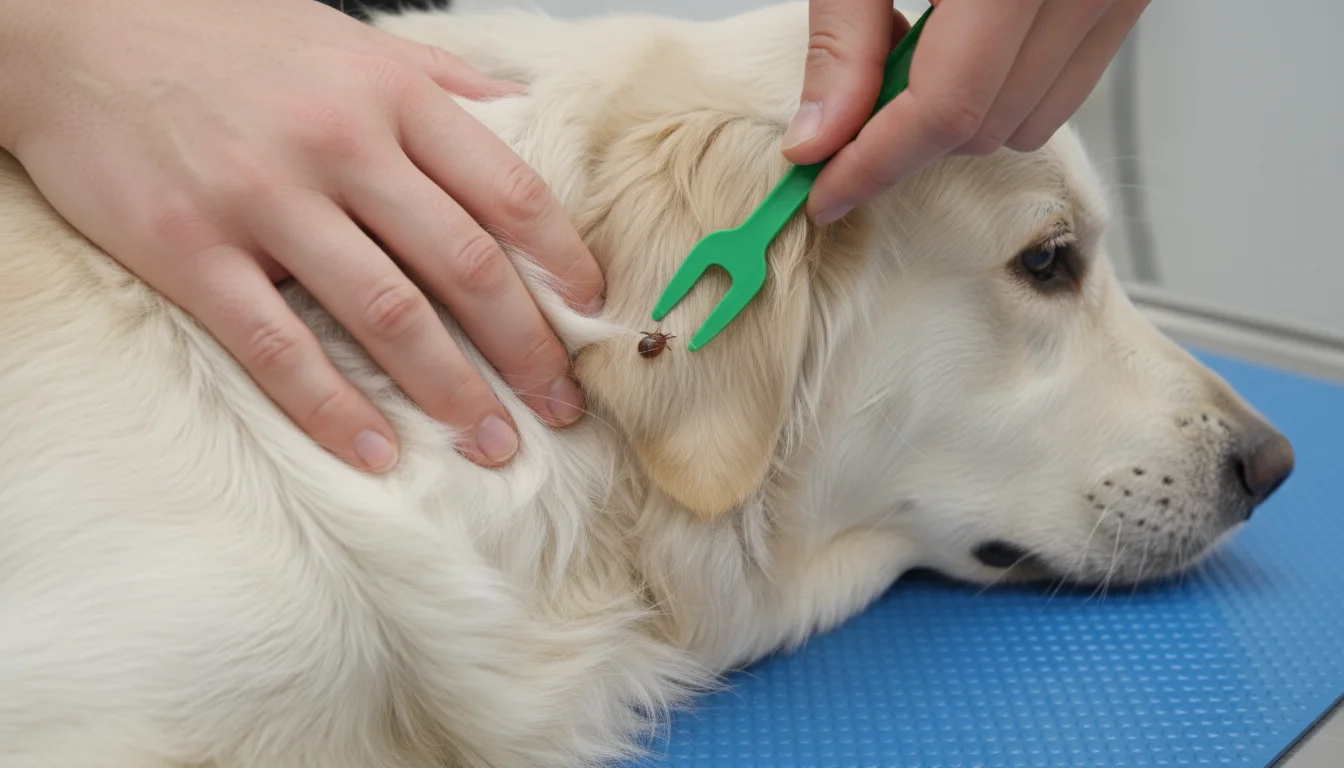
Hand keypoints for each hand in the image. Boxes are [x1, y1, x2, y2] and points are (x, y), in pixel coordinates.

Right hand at [0, 0, 603, 471]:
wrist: (70, 25)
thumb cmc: (225, 35)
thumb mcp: (349, 39)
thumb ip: (441, 80)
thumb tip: (525, 118)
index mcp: (391, 96)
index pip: (508, 191)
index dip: (563, 262)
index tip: (593, 314)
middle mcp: (340, 146)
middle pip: (464, 266)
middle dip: (527, 348)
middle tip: (562, 408)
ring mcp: (265, 200)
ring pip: (386, 315)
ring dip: (453, 393)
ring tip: (493, 448)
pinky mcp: (191, 250)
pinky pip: (278, 347)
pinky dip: (333, 409)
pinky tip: (377, 453)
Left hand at [784, 0, 1150, 223]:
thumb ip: (846, 35)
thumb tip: (820, 137)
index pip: (947, 107)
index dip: (876, 163)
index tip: (825, 191)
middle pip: (989, 125)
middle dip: (909, 138)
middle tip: (851, 110)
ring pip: (1033, 118)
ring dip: (961, 117)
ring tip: (913, 53)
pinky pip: (1070, 80)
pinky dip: (1007, 84)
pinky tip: (966, 42)